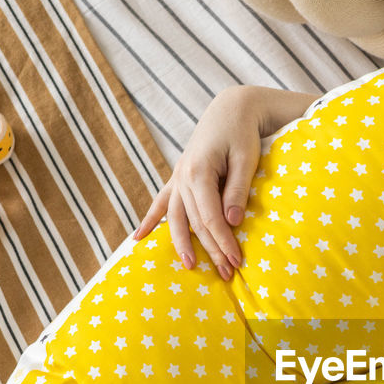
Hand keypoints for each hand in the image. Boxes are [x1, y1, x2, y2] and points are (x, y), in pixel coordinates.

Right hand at [133, 87, 262, 279]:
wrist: (229, 109)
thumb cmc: (241, 134)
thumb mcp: (246, 160)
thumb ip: (237, 191)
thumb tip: (232, 222)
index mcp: (198, 172)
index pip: (210, 217)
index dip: (223, 242)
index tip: (236, 262)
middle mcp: (182, 177)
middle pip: (195, 223)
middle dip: (211, 250)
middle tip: (226, 274)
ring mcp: (177, 178)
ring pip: (176, 217)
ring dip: (182, 244)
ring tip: (190, 267)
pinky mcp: (178, 177)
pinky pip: (160, 202)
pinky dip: (150, 220)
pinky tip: (137, 239)